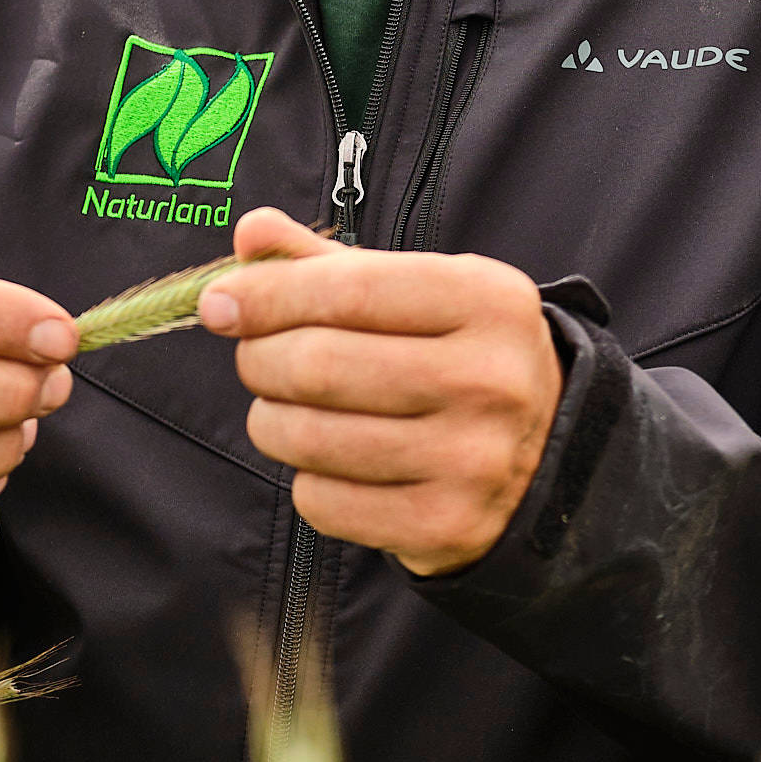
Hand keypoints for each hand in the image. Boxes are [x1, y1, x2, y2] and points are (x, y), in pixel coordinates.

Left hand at [198, 208, 560, 575]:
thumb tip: (248, 235)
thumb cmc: (454, 352)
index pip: (348, 290)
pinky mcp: (446, 527)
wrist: (541, 453)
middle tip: (255, 358)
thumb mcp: (415, 290)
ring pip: (310, 437)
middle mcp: (489, 380)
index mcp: (485, 300)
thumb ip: (328, 262)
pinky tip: (328, 462)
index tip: (219, 303)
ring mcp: (473, 460)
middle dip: (260, 359)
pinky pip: (323, 503)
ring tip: (282, 408)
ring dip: (270, 420)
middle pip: (319, 365)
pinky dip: (303, 480)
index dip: (267, 295)